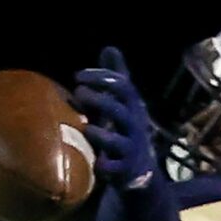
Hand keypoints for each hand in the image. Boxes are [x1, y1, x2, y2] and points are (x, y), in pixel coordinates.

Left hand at [74, 47, 159, 190]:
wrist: (141, 172)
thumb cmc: (124, 130)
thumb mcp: (122, 104)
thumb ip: (115, 78)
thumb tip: (110, 47)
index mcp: (131, 108)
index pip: (122, 86)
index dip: (102, 78)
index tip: (79, 75)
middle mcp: (133, 127)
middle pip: (120, 111)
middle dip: (100, 100)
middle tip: (79, 93)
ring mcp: (130, 150)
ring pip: (117, 141)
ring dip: (100, 133)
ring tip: (86, 127)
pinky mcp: (125, 171)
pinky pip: (116, 168)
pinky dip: (107, 166)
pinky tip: (97, 162)